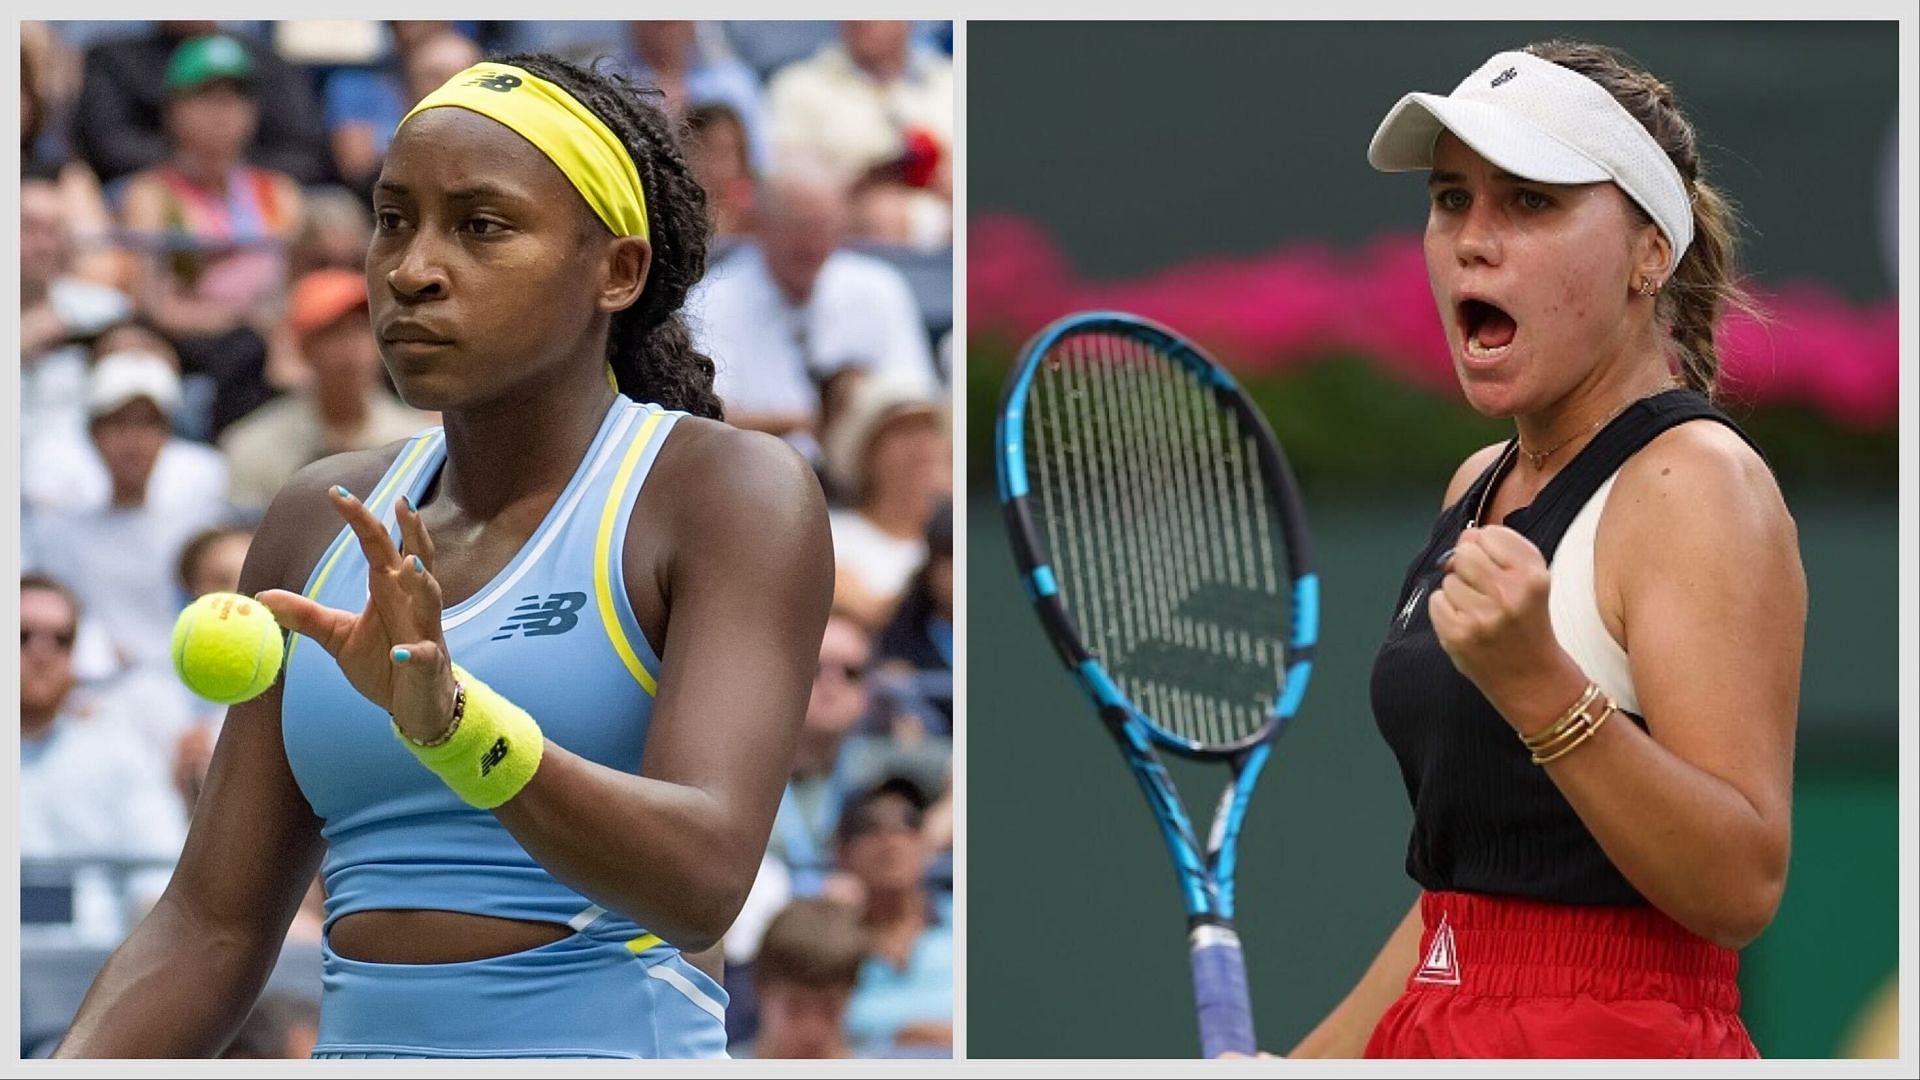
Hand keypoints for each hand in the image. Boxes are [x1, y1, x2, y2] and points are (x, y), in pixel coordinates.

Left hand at [256, 486, 454, 742]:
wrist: (416, 706)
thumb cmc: (384, 665)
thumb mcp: (338, 637)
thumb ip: (305, 615)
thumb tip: (261, 595)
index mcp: (389, 589)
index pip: (377, 544)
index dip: (359, 518)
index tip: (336, 491)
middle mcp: (412, 602)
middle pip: (417, 557)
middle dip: (412, 531)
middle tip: (402, 502)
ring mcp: (425, 631)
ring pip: (430, 598)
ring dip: (422, 582)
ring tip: (410, 564)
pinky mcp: (428, 664)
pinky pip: (423, 655)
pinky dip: (413, 653)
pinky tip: (399, 652)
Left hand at [1428, 524, 1563, 706]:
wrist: (1532, 678)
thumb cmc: (1526, 622)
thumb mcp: (1529, 580)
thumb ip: (1499, 550)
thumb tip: (1463, 537)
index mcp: (1532, 575)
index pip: (1489, 535)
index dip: (1489, 550)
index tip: (1500, 570)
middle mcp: (1509, 593)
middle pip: (1464, 553)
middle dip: (1468, 568)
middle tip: (1486, 593)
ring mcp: (1482, 616)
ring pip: (1448, 579)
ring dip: (1458, 593)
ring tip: (1481, 613)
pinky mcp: (1458, 635)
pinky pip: (1436, 601)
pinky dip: (1446, 611)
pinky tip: (1468, 624)